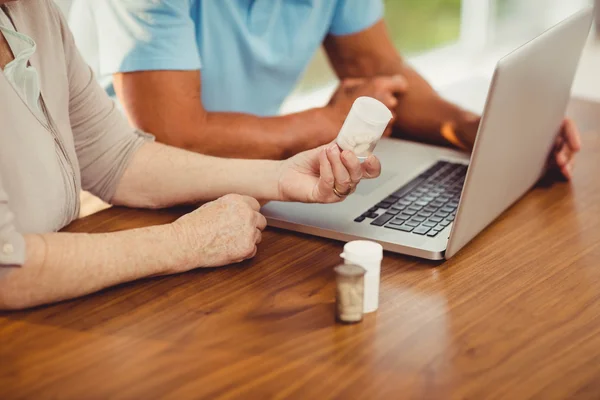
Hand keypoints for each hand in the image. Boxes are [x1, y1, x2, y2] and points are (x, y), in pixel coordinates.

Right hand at [172, 194, 266, 268]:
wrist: (185, 243)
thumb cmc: (193, 226)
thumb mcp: (213, 206)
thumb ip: (231, 208)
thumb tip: (241, 212)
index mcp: (237, 201)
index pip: (255, 206)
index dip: (248, 214)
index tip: (242, 221)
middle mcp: (246, 214)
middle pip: (260, 221)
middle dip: (251, 227)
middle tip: (236, 234)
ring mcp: (249, 231)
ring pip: (257, 236)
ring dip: (247, 240)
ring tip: (228, 242)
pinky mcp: (247, 248)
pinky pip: (253, 251)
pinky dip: (243, 253)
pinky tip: (229, 250)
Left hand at [277, 143, 381, 202]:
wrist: (284, 174)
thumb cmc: (305, 164)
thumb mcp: (326, 149)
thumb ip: (339, 144)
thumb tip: (351, 132)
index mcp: (350, 172)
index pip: (370, 172)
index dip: (374, 166)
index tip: (370, 156)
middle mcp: (345, 184)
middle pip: (358, 176)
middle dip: (353, 162)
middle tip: (345, 151)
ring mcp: (335, 193)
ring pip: (345, 181)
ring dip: (337, 163)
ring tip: (328, 150)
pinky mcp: (323, 197)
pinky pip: (329, 183)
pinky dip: (326, 167)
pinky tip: (322, 157)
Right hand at [326, 75, 406, 130]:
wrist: (331, 126)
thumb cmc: (337, 105)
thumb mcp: (347, 84)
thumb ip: (364, 82)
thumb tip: (370, 83)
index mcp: (379, 85)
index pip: (400, 83)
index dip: (395, 86)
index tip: (390, 90)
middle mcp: (386, 101)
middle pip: (394, 101)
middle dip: (385, 104)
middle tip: (370, 107)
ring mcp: (386, 118)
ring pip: (391, 116)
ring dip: (382, 117)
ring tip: (366, 119)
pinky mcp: (383, 132)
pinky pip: (386, 129)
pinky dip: (379, 129)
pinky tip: (366, 127)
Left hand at [455, 116, 580, 179]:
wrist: (466, 134)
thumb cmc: (477, 125)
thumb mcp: (484, 123)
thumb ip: (494, 126)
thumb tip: (503, 129)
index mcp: (533, 117)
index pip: (561, 122)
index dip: (571, 133)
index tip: (575, 146)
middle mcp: (539, 130)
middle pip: (563, 140)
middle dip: (567, 152)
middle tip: (562, 163)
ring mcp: (537, 144)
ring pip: (560, 152)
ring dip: (566, 162)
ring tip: (565, 171)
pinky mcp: (532, 158)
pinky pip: (551, 163)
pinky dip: (559, 169)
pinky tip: (562, 175)